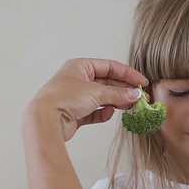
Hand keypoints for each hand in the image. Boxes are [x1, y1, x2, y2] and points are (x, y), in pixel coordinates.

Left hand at [26, 58, 146, 139]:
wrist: (45, 121)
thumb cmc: (64, 99)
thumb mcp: (96, 92)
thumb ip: (118, 93)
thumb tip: (136, 94)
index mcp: (80, 66)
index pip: (110, 67)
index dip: (128, 74)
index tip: (142, 83)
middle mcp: (77, 80)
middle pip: (108, 83)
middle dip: (124, 90)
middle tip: (140, 98)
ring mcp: (76, 97)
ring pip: (102, 98)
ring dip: (117, 102)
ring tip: (130, 107)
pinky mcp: (76, 114)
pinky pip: (95, 112)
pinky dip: (103, 113)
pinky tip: (109, 114)